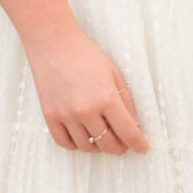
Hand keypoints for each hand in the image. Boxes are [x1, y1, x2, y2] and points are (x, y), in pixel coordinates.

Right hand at [24, 26, 148, 154]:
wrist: (53, 44)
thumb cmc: (86, 56)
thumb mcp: (114, 74)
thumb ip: (126, 101)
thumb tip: (134, 125)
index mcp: (106, 98)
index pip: (128, 132)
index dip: (138, 144)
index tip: (142, 148)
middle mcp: (86, 110)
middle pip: (108, 144)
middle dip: (120, 147)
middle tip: (122, 144)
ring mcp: (66, 115)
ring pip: (87, 147)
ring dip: (98, 146)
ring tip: (102, 137)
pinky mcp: (50, 116)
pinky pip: (65, 143)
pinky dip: (76, 144)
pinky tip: (82, 136)